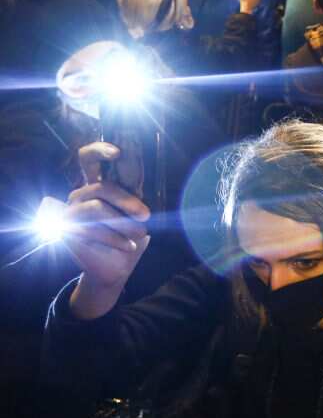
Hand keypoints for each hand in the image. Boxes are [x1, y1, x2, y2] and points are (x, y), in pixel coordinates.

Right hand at [65, 143, 150, 318]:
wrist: (117, 267)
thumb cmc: (131, 236)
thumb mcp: (140, 216)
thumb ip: (143, 198)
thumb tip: (160, 187)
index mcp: (99, 184)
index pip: (89, 158)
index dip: (99, 150)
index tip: (117, 152)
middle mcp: (82, 193)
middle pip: (101, 187)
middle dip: (126, 200)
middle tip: (146, 215)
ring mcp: (72, 211)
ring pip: (96, 207)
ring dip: (122, 223)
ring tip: (139, 234)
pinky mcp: (67, 229)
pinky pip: (92, 228)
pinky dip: (114, 237)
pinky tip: (128, 246)